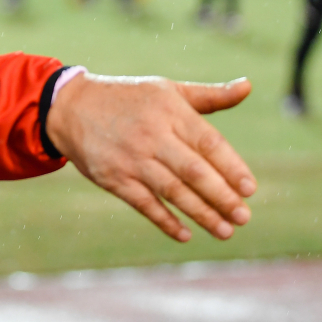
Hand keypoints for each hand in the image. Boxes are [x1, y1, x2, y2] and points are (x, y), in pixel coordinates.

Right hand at [46, 74, 254, 242]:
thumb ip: (210, 95)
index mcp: (169, 111)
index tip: (250, 188)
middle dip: (221, 196)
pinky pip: (144, 204)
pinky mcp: (113, 178)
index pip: (208, 142)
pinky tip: (185, 234)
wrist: (71, 107)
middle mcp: (152, 134)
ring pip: (172, 191)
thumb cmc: (128, 98)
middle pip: (193, 170)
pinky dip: (165, 221)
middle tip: (244, 217)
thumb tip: (248, 87)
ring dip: (201, 213)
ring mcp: (131, 158)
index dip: (231, 166)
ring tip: (225, 230)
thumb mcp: (167, 90)